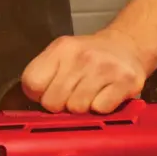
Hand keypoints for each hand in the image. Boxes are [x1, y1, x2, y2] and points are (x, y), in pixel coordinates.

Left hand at [21, 29, 149, 113]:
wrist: (128, 45)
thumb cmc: (91, 57)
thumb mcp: (63, 55)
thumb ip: (45, 76)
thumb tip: (29, 107)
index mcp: (61, 48)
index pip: (32, 83)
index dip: (38, 94)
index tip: (50, 91)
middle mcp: (82, 56)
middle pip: (53, 102)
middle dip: (60, 105)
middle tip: (73, 95)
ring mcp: (104, 68)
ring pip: (76, 108)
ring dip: (82, 108)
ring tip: (90, 94)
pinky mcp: (125, 82)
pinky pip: (100, 110)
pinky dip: (102, 108)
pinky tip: (105, 96)